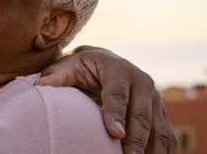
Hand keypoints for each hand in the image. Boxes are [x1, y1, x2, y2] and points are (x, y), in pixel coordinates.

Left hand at [36, 45, 176, 153]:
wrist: (107, 62)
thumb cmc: (83, 67)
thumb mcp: (69, 66)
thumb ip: (56, 76)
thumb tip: (39, 86)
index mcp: (119, 68)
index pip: (118, 94)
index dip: (116, 114)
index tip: (114, 133)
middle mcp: (143, 82)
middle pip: (141, 115)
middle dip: (136, 139)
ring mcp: (156, 98)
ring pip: (158, 128)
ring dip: (152, 149)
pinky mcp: (161, 112)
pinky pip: (168, 136)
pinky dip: (164, 151)